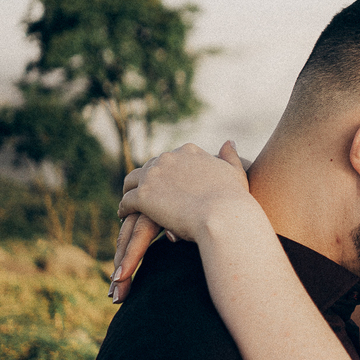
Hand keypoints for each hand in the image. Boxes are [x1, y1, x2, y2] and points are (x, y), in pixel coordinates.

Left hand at [110, 141, 251, 302]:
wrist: (224, 216)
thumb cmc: (234, 199)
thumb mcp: (235, 172)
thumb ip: (230, 156)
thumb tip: (228, 142)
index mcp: (189, 152)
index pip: (168, 159)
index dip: (165, 173)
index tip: (164, 186)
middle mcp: (168, 158)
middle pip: (148, 168)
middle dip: (145, 182)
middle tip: (145, 197)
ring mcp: (154, 176)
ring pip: (132, 181)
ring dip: (129, 192)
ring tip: (130, 206)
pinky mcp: (143, 196)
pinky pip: (126, 201)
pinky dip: (124, 209)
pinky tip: (125, 217)